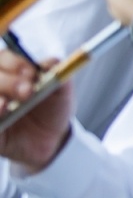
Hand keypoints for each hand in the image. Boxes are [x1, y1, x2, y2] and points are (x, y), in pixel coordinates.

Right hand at [0, 53, 72, 173]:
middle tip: (27, 91)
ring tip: (6, 105)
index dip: (15, 63)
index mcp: (11, 72)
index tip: (32, 73)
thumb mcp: (61, 91)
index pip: (3, 59)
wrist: (52, 139)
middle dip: (9, 82)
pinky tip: (1, 112)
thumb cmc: (53, 109)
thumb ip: (57, 73)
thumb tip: (51, 63)